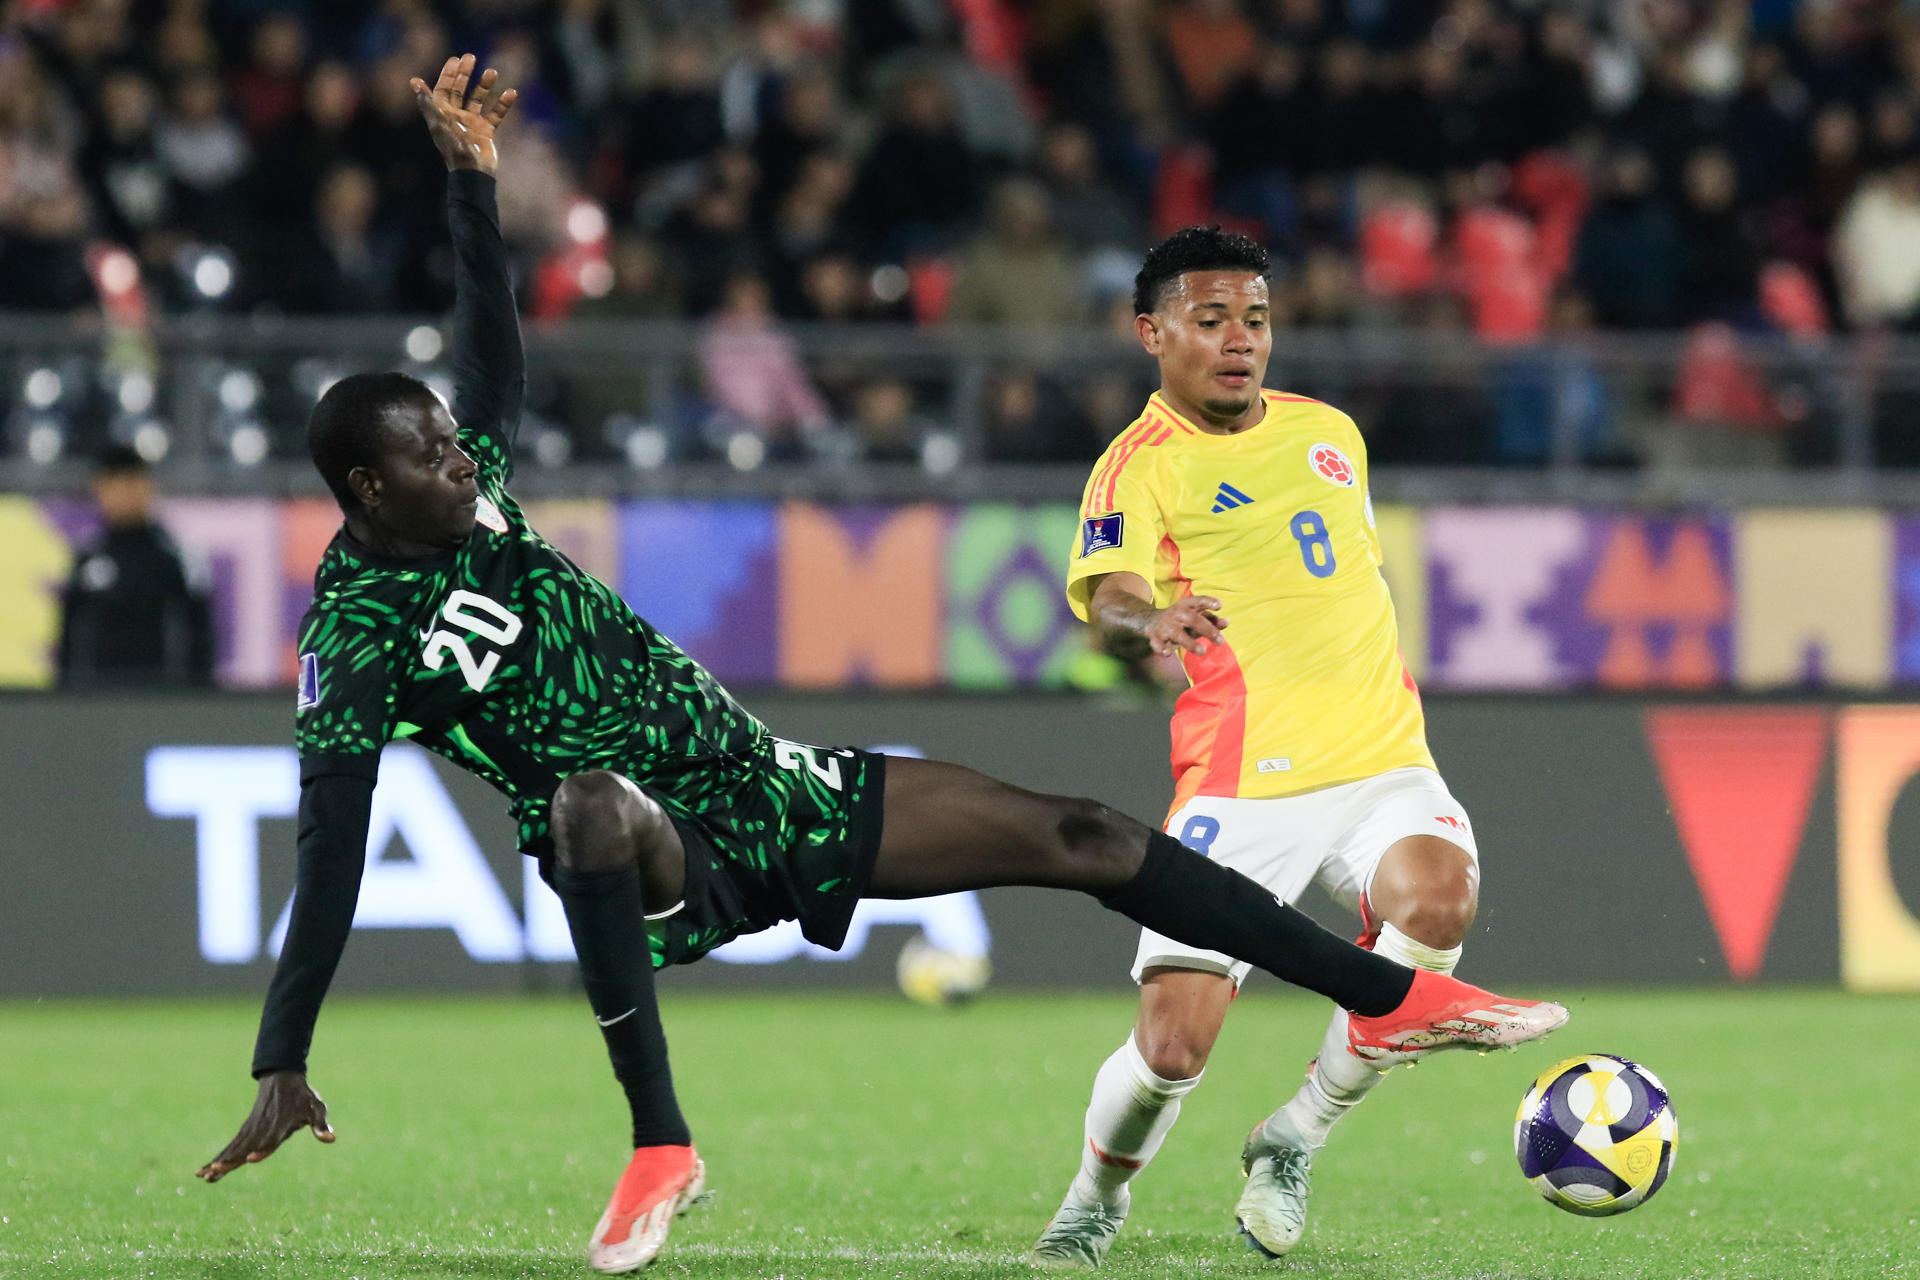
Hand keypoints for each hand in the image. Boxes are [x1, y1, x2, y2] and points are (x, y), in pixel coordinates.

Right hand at [196, 1071, 333, 1182]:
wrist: (282, 1077)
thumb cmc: (303, 1097)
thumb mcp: (316, 1109)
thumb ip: (321, 1126)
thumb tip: (331, 1139)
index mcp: (281, 1125)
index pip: (271, 1140)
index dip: (262, 1150)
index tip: (250, 1159)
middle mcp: (263, 1128)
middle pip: (246, 1146)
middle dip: (231, 1160)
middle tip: (215, 1171)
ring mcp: (251, 1129)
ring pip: (234, 1147)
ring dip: (219, 1161)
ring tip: (203, 1175)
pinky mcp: (245, 1129)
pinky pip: (230, 1145)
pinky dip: (219, 1156)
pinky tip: (205, 1171)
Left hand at [411, 53, 517, 174]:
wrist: (473, 173)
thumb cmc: (454, 150)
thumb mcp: (439, 124)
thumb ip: (428, 102)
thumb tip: (414, 81)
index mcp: (442, 114)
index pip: (444, 88)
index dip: (448, 73)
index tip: (456, 59)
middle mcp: (456, 116)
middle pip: (460, 90)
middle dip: (465, 73)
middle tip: (471, 57)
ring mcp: (472, 123)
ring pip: (478, 99)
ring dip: (485, 85)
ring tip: (493, 72)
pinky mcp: (486, 132)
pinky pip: (496, 114)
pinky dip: (503, 104)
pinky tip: (511, 93)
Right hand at [1144, 596, 1227, 656]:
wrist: (1150, 621)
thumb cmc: (1179, 620)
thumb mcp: (1194, 617)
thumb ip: (1211, 620)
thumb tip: (1226, 623)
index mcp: (1186, 606)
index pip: (1198, 601)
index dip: (1208, 602)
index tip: (1219, 606)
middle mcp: (1176, 614)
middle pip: (1193, 619)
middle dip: (1208, 629)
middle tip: (1220, 641)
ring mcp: (1165, 626)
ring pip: (1178, 634)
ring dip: (1190, 643)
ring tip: (1202, 651)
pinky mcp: (1155, 638)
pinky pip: (1159, 644)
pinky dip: (1162, 648)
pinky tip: (1167, 653)